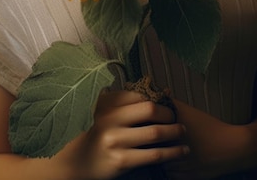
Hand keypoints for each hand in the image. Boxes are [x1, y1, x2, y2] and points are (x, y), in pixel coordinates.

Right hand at [58, 89, 188, 179]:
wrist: (73, 164)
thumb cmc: (91, 136)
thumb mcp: (99, 113)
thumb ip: (118, 102)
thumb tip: (150, 92)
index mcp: (105, 103)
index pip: (139, 95)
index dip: (157, 98)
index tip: (168, 103)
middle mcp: (109, 118)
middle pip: (150, 109)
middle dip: (168, 113)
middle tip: (177, 118)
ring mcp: (115, 140)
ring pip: (155, 132)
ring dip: (175, 132)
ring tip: (183, 132)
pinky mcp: (120, 160)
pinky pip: (154, 155)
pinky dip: (172, 152)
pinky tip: (182, 151)